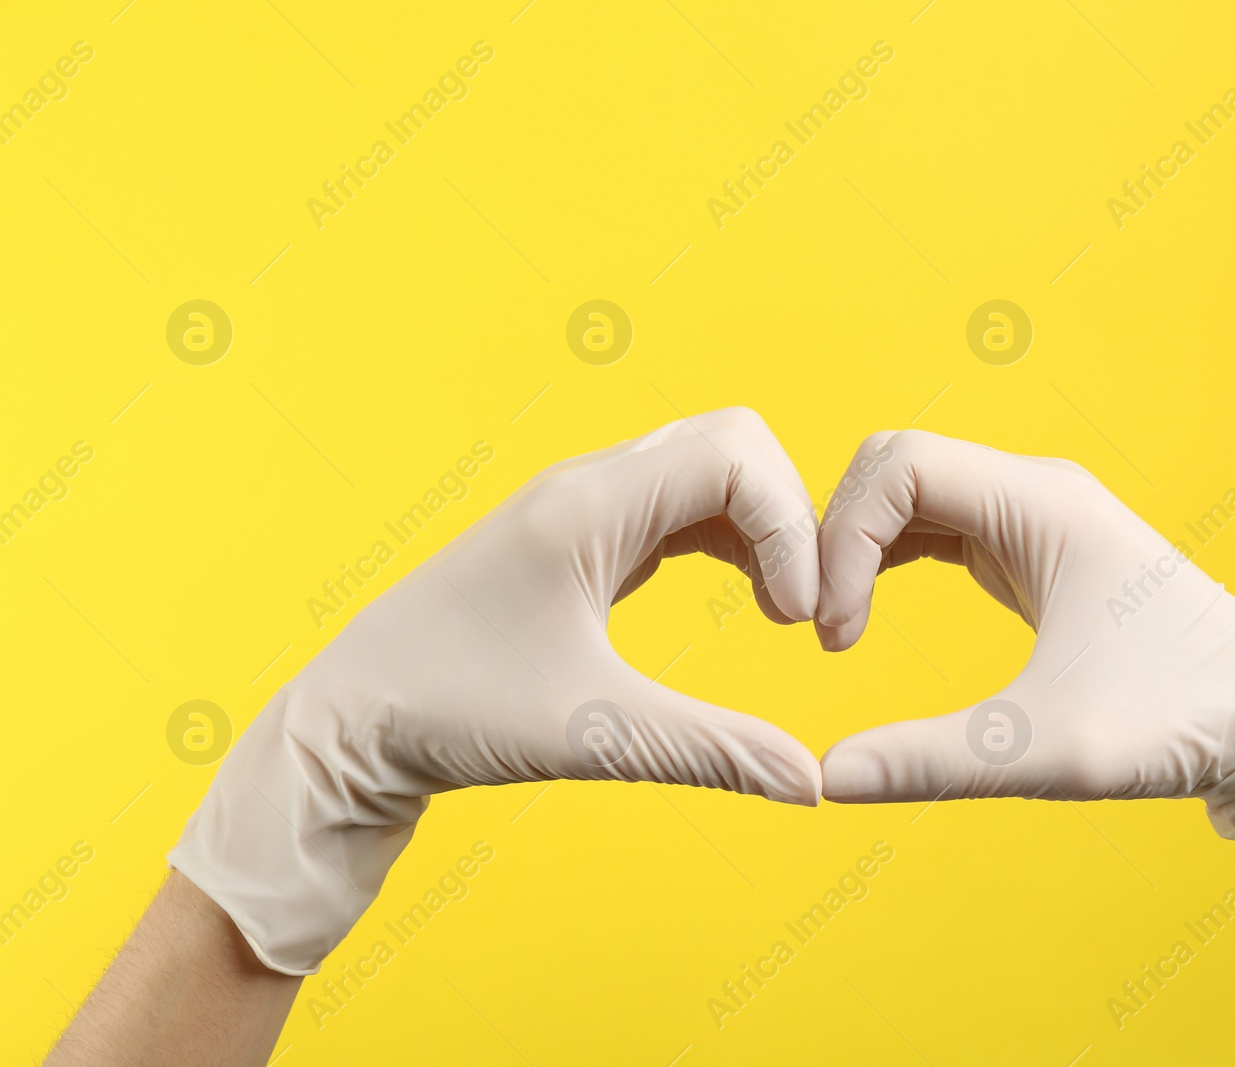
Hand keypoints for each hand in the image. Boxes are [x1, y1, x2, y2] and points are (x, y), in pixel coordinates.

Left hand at [170, 409, 823, 974]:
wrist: (352, 723)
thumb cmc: (448, 712)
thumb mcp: (592, 733)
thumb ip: (710, 751)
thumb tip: (810, 784)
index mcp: (589, 504)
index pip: (736, 456)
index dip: (791, 528)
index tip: (799, 619)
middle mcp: (589, 487)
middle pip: (733, 445)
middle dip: (788, 516)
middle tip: (800, 609)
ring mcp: (584, 508)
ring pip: (709, 472)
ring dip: (762, 529)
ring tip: (780, 612)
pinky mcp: (582, 541)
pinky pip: (680, 507)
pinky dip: (731, 541)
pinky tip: (744, 600)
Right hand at [814, 430, 1234, 950]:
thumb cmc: (1176, 723)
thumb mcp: (1049, 748)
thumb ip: (933, 761)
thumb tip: (828, 780)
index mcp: (1044, 503)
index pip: (900, 465)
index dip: (843, 536)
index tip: (836, 631)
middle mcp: (1035, 491)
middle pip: (895, 466)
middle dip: (839, 535)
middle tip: (825, 629)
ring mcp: (1033, 516)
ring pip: (909, 493)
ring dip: (858, 548)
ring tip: (839, 631)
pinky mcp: (1031, 549)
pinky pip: (934, 526)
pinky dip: (886, 559)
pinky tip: (867, 616)